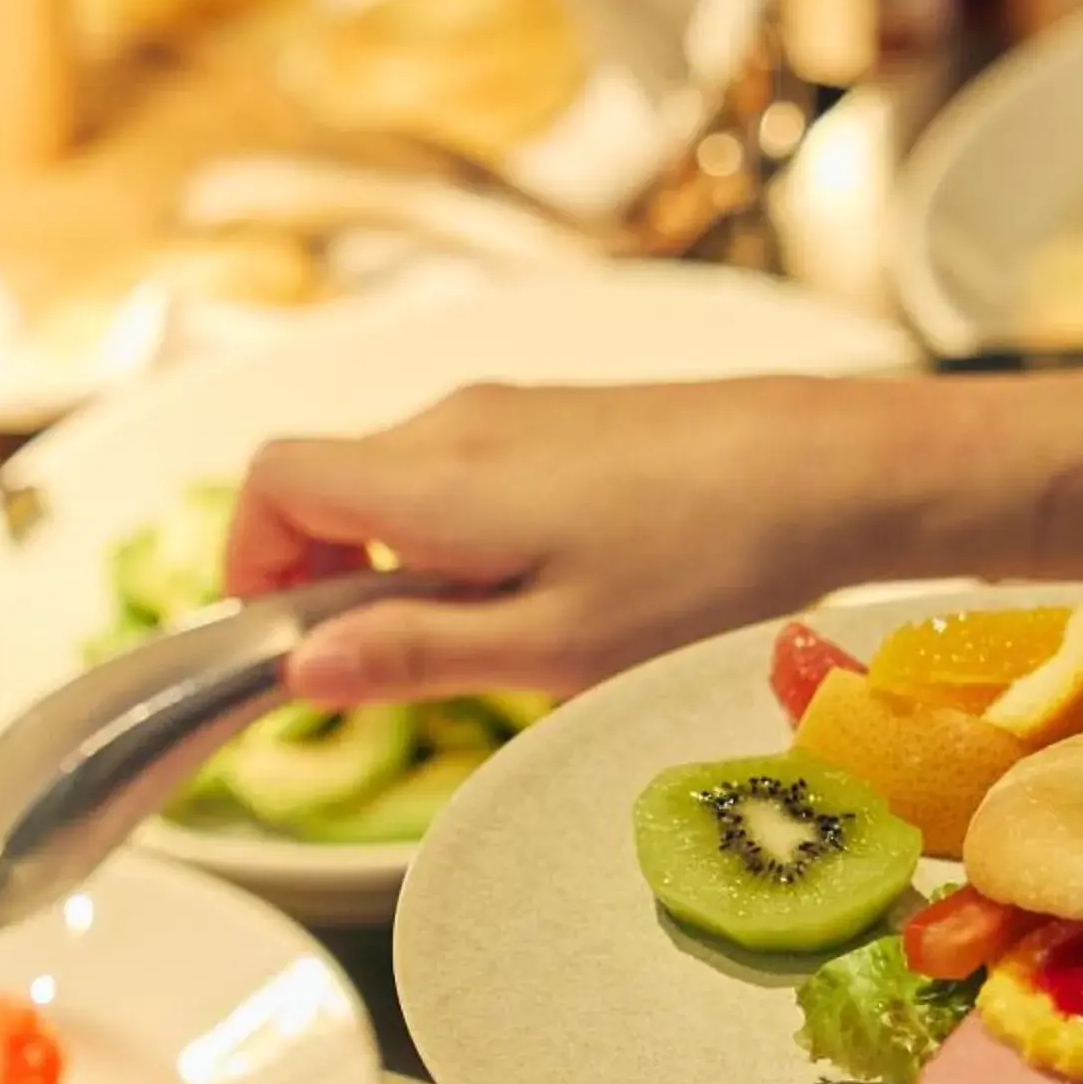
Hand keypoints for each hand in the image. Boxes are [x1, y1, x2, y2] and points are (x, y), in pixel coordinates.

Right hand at [224, 377, 908, 705]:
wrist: (831, 470)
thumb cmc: (703, 566)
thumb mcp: (553, 647)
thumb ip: (417, 655)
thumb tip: (301, 669)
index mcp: (431, 479)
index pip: (270, 483)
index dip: (251, 565)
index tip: (286, 643)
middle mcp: (454, 426)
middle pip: (327, 486)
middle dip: (330, 578)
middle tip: (390, 668)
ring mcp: (511, 414)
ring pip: (399, 484)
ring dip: (403, 564)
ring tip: (487, 640)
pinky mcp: (563, 420)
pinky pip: (466, 474)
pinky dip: (461, 537)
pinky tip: (548, 593)